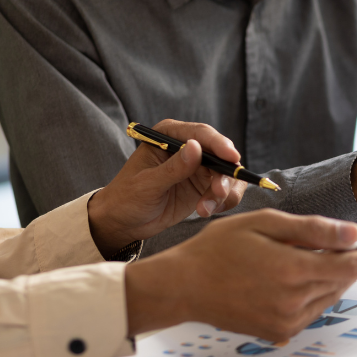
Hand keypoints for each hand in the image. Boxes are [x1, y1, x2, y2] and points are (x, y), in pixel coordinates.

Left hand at [87, 120, 247, 256]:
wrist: (124, 221)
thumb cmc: (127, 197)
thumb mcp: (147, 184)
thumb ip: (173, 168)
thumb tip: (196, 147)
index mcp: (169, 136)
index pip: (201, 134)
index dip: (220, 144)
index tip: (232, 158)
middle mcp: (188, 148)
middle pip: (221, 154)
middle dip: (224, 176)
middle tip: (218, 194)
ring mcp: (199, 168)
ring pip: (227, 175)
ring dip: (224, 193)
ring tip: (205, 209)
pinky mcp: (205, 186)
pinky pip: (226, 191)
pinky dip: (223, 202)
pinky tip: (205, 211)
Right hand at [123, 209, 356, 339]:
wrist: (183, 287)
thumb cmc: (219, 248)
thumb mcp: (265, 224)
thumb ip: (313, 229)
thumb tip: (355, 234)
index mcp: (294, 270)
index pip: (352, 265)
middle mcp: (295, 301)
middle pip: (341, 280)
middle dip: (349, 261)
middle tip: (351, 243)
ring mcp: (288, 322)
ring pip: (328, 296)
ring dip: (330, 276)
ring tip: (311, 256)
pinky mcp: (279, 333)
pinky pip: (312, 311)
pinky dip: (314, 293)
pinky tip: (295, 277)